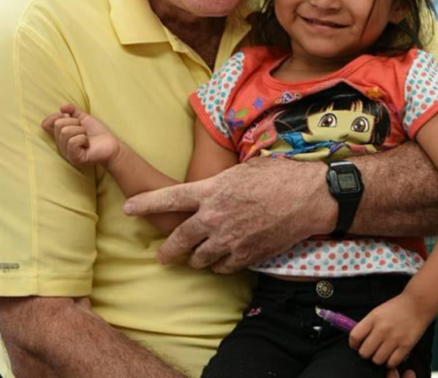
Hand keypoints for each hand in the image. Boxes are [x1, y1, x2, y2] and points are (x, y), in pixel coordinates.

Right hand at [41, 104, 120, 166]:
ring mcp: (66, 152)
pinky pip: (72, 141)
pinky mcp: (74, 158)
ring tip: (86, 137)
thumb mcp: (83, 117)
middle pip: (59, 124)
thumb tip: (62, 106)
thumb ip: (72, 110)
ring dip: (80, 131)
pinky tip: (87, 144)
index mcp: (60, 135)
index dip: (56, 116)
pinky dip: (83, 139)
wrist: (111, 144)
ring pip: (65, 132)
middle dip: (75, 122)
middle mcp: (60, 144)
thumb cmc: (97, 132)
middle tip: (83, 130)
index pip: (46, 123)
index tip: (68, 115)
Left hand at [123, 156, 328, 272]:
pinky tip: (223, 259)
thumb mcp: (242, 170)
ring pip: (199, 259)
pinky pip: (222, 268)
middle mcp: (214, 218)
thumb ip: (219, 183)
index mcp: (210, 191)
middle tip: (162, 256)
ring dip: (196, 258)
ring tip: (199, 255)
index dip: (145, 204)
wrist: (309, 197)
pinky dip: (220, 265)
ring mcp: (229, 240)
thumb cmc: (279, 175)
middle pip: (178, 240)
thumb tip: (210, 190)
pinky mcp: (246, 256)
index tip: (128, 208)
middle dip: (167, 250)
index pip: (167, 199)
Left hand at [349, 293, 430, 369]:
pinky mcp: (406, 345)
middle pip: (364, 352)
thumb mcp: (377, 311)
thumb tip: (358, 340)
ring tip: (382, 353)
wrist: (417, 304)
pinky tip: (391, 356)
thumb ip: (368, 325)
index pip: (354, 337)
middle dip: (366, 353)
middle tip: (371, 350)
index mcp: (373, 318)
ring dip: (378, 359)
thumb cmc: (396, 308)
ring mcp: (394, 338)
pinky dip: (390, 362)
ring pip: (377, 360)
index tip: (357, 346)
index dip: (353, 345)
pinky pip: (392, 362)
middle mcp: (382, 329)